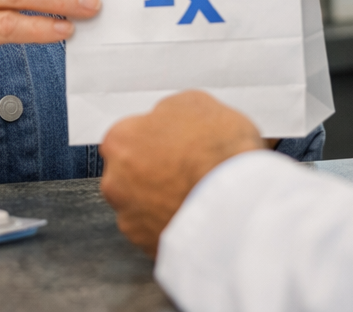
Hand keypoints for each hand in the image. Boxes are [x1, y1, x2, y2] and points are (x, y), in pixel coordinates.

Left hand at [100, 91, 265, 256]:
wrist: (237, 202)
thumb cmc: (217, 151)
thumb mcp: (194, 103)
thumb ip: (168, 113)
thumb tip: (168, 120)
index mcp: (120, 141)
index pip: (128, 136)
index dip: (155, 138)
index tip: (175, 143)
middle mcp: (115, 182)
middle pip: (130, 173)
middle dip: (154, 172)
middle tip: (187, 168)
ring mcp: (131, 219)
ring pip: (143, 206)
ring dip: (162, 200)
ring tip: (197, 194)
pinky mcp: (150, 248)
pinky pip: (159, 231)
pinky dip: (174, 224)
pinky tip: (198, 214)